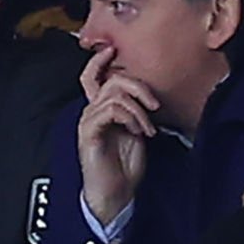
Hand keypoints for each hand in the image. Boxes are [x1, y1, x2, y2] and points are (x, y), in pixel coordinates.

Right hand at [76, 46, 155, 226]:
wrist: (115, 194)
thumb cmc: (124, 166)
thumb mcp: (136, 130)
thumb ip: (135, 110)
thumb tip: (146, 94)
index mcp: (100, 110)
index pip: (92, 77)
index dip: (100, 61)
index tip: (112, 49)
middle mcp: (91, 112)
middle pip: (111, 81)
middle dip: (138, 86)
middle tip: (154, 103)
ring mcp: (88, 122)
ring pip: (113, 94)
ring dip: (138, 109)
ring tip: (147, 127)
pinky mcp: (89, 133)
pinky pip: (110, 110)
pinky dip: (130, 117)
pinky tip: (139, 131)